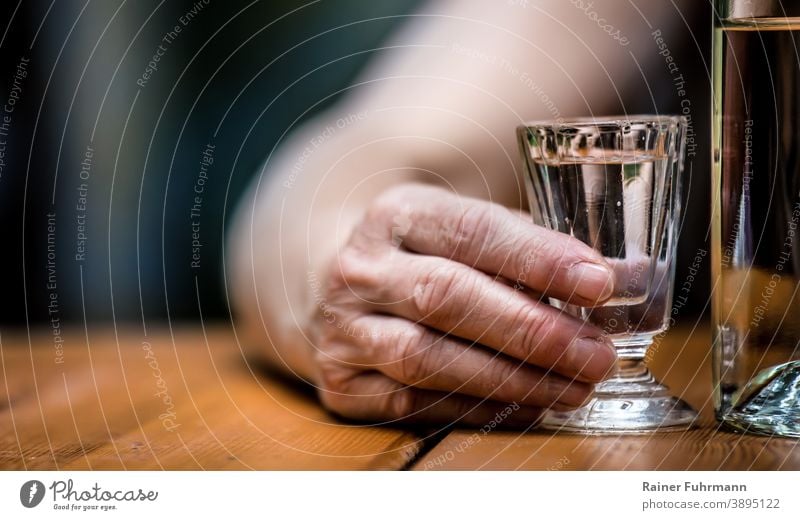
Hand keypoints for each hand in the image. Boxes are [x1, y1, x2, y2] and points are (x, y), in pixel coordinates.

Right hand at [309, 183, 616, 426]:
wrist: (342, 283)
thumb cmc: (425, 255)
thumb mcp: (466, 231)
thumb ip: (534, 250)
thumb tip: (627, 279)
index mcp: (398, 213)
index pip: (472, 230)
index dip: (537, 259)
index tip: (598, 284)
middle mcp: (361, 268)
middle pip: (445, 297)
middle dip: (529, 331)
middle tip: (594, 355)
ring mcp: (344, 327)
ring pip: (425, 359)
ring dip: (509, 379)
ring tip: (572, 388)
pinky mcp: (341, 380)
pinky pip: (412, 404)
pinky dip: (477, 409)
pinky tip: (526, 406)